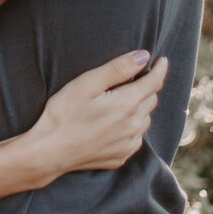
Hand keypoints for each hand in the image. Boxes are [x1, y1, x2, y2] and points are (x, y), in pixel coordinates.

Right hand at [27, 52, 167, 184]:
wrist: (49, 152)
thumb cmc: (63, 114)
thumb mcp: (87, 83)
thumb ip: (118, 68)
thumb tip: (144, 56)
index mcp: (127, 104)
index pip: (154, 83)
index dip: (160, 69)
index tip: (163, 60)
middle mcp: (133, 126)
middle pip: (151, 101)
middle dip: (147, 87)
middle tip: (136, 79)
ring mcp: (128, 144)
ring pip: (145, 120)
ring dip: (141, 108)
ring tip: (124, 101)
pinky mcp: (120, 157)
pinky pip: (135, 138)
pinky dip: (132, 127)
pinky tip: (117, 124)